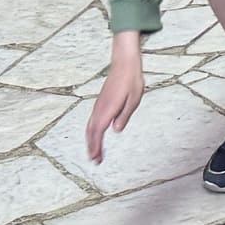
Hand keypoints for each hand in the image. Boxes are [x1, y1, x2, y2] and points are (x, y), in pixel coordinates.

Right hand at [84, 39, 144, 162]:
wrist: (124, 63)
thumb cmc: (131, 81)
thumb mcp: (133, 100)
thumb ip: (124, 116)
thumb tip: (116, 130)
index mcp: (107, 109)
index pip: (98, 132)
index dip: (96, 146)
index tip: (96, 158)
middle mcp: (99, 108)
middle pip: (91, 132)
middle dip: (92, 147)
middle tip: (95, 161)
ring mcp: (99, 105)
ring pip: (91, 126)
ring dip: (91, 140)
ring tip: (95, 152)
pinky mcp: (101, 103)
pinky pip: (94, 120)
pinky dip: (93, 131)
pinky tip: (97, 135)